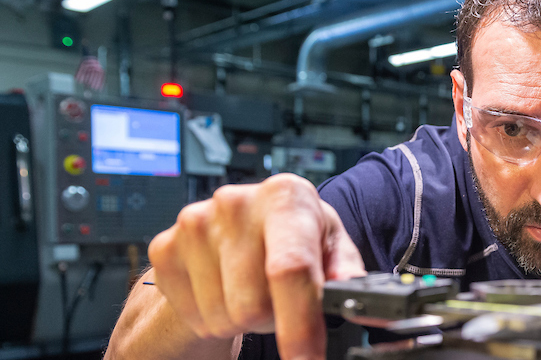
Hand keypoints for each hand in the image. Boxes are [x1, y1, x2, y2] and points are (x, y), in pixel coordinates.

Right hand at [148, 173, 366, 358]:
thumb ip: (352, 279)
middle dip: (273, 318)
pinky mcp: (164, 247)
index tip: (305, 358)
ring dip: (243, 318)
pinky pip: (193, 316)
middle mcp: (236, 202)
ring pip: (223, 317)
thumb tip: (375, 312)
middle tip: (279, 298)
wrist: (246, 220)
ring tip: (252, 289)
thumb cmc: (295, 235)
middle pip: (253, 305)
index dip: (299, 324)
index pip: (290, 269)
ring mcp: (194, 222)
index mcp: (286, 196)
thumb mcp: (332, 247)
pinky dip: (212, 317)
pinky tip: (224, 289)